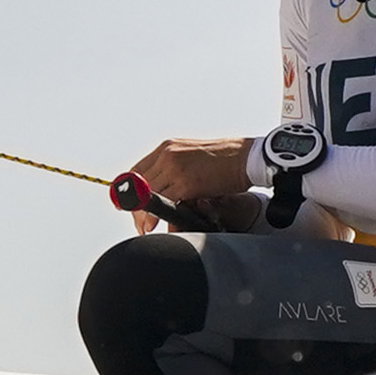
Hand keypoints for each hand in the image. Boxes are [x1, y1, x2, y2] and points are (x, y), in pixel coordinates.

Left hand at [117, 135, 251, 229]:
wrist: (248, 157)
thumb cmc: (227, 159)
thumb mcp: (194, 157)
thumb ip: (177, 170)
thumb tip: (167, 191)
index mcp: (169, 147)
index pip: (137, 169)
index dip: (129, 189)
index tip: (127, 203)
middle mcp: (168, 154)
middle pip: (137, 182)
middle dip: (133, 205)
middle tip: (137, 221)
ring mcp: (175, 167)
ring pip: (146, 193)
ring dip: (141, 214)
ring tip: (144, 226)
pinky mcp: (186, 182)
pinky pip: (162, 201)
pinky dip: (154, 215)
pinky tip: (154, 224)